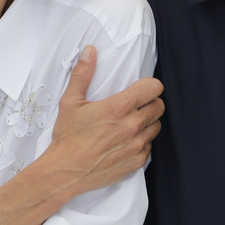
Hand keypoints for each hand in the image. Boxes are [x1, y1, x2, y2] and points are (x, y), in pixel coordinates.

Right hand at [40, 45, 164, 194]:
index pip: (154, 88)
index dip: (149, 86)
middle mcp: (132, 125)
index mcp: (119, 107)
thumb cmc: (68, 138)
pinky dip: (142, 142)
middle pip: (159, 106)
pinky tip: (126, 141)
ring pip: (156, 126)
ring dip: (147, 123)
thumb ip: (83, 74)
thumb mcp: (71, 102)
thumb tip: (90, 52)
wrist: (65, 172)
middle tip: (134, 107)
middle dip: (149, 104)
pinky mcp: (137, 161)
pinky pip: (150, 146)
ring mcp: (137, 145)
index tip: (142, 89)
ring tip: (130, 124)